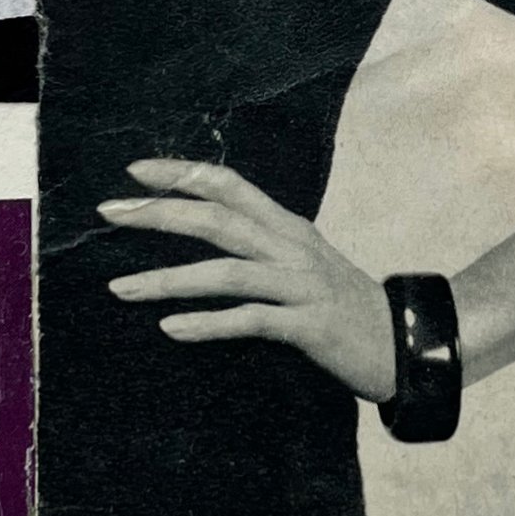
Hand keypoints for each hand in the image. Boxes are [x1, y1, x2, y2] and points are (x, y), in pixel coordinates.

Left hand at [99, 159, 397, 402]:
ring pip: (226, 272)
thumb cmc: (344, 307)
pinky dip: (207, 324)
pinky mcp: (309, 325)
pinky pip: (251, 320)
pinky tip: (170, 329)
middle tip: (108, 214)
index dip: (182, 173)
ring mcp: (302, 285)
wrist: (406, 344)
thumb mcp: (304, 264)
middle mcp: (293, 247)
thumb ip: (263, 247)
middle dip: (159, 214)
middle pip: (217, 219)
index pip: (229, 185)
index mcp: (288, 227)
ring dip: (168, 280)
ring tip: (120, 289)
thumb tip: (210, 237)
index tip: (134, 171)